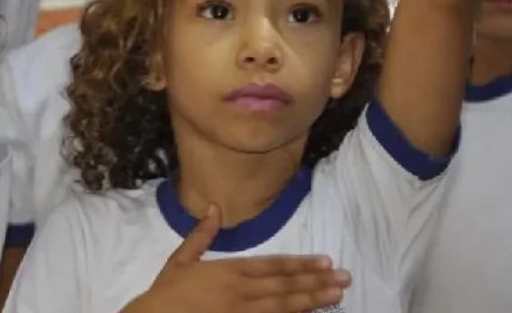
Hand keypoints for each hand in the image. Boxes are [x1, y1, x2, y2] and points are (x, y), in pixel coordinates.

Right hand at [123, 206, 350, 312]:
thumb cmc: (165, 295)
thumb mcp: (180, 261)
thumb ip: (201, 236)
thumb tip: (215, 208)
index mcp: (229, 271)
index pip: (273, 266)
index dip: (301, 264)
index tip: (325, 261)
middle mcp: (241, 292)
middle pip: (285, 286)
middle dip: (317, 282)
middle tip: (346, 279)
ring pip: (284, 307)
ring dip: (313, 300)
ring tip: (337, 295)